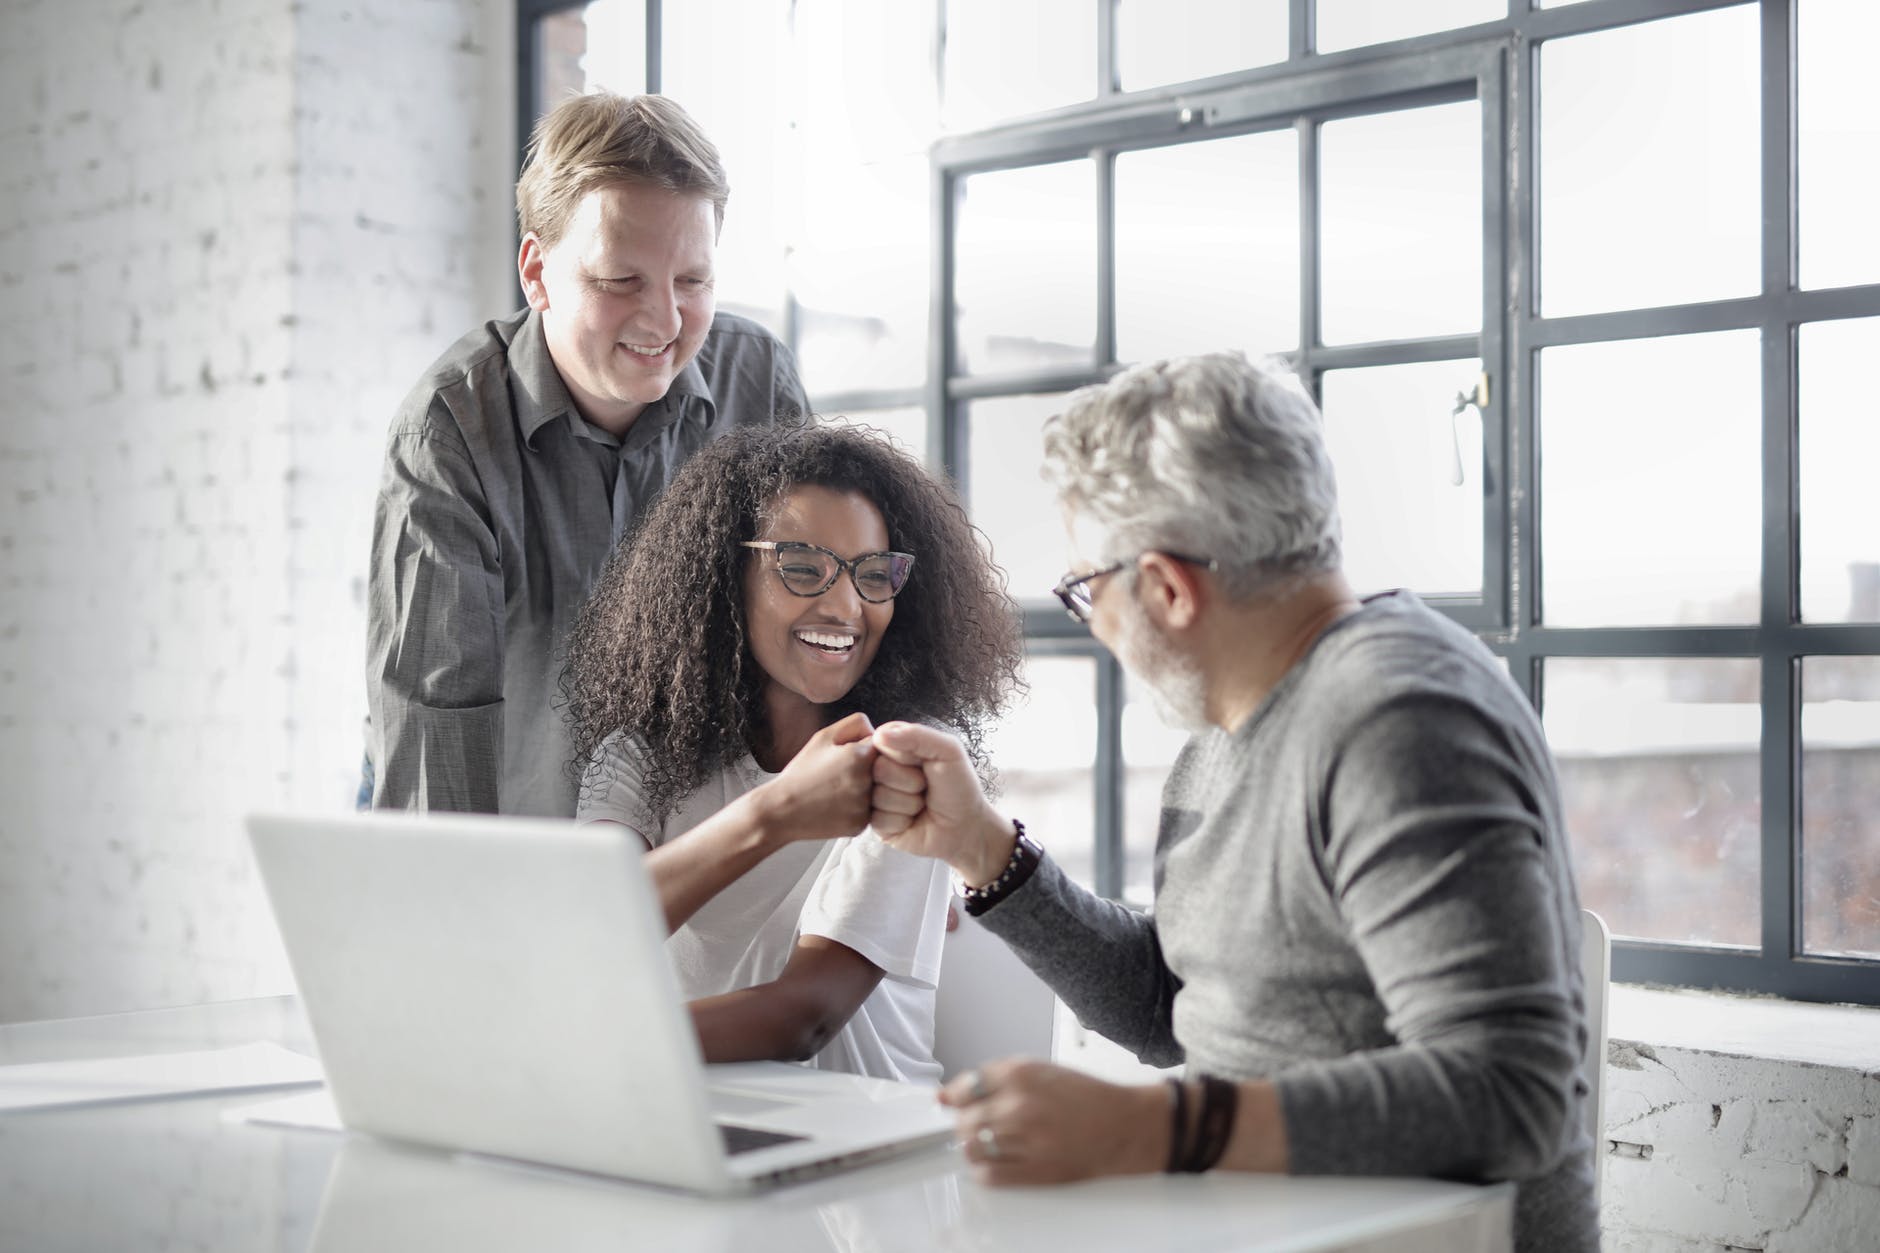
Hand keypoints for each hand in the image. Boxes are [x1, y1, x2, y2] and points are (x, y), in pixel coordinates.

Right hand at [750, 712, 877, 844]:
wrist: (781, 809)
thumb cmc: (802, 771)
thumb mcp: (823, 737)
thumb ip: (855, 724)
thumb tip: (877, 731)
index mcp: (861, 756)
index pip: (882, 745)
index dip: (863, 749)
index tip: (845, 757)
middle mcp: (868, 782)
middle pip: (883, 770)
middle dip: (866, 769)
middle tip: (839, 775)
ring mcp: (865, 806)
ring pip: (877, 791)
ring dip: (864, 789)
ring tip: (836, 790)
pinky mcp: (861, 825)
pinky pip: (868, 812)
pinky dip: (856, 808)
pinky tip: (836, 806)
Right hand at [868, 722, 1012, 883]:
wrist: (966, 827)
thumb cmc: (959, 786)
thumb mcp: (948, 751)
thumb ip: (918, 735)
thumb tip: (880, 735)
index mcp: (897, 747)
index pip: (882, 740)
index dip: (905, 755)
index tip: (924, 762)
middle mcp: (883, 770)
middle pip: (878, 769)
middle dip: (909, 781)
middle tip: (926, 787)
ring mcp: (878, 796)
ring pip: (878, 796)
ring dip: (908, 803)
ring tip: (922, 804)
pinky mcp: (877, 823)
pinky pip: (878, 819)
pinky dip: (901, 821)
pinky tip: (913, 821)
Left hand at [940, 1059, 1165, 1184]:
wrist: (1123, 1126)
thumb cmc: (1087, 1098)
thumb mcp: (1041, 1071)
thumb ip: (996, 1078)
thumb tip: (951, 1094)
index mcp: (1021, 1074)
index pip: (965, 1087)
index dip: (956, 1097)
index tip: (953, 1102)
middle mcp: (1020, 1105)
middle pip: (964, 1120)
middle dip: (965, 1123)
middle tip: (976, 1123)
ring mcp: (1026, 1140)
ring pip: (972, 1148)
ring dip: (973, 1146)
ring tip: (988, 1142)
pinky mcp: (1035, 1170)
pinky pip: (989, 1174)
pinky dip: (983, 1170)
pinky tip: (994, 1162)